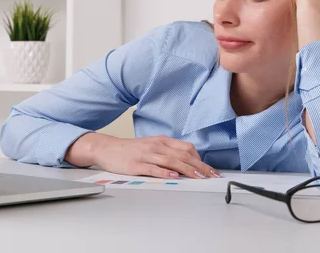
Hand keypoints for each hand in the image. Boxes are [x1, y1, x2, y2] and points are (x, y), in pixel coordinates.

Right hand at [89, 134, 219, 178]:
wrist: (107, 148)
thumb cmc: (132, 150)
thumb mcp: (153, 146)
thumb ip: (168, 152)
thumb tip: (186, 163)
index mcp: (162, 141)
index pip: (186, 148)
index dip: (200, 159)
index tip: (209, 169)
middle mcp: (157, 146)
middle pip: (183, 155)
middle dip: (200, 166)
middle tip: (211, 175)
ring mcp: (146, 155)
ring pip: (171, 161)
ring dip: (187, 170)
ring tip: (199, 177)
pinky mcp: (136, 165)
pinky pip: (153, 168)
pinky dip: (165, 172)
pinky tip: (174, 177)